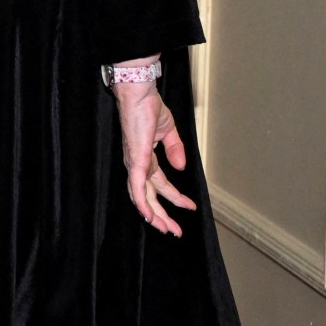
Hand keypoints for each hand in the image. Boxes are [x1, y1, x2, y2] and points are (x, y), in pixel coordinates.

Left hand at [114, 70, 194, 236]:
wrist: (140, 93)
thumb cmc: (148, 107)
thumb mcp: (168, 131)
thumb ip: (174, 150)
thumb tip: (181, 168)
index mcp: (145, 159)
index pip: (160, 185)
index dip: (175, 198)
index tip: (190, 208)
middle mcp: (137, 164)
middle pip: (149, 197)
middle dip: (162, 215)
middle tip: (175, 231)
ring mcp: (135, 163)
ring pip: (142, 197)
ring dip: (154, 214)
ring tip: (166, 229)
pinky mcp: (136, 160)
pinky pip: (138, 186)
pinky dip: (142, 202)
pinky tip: (148, 216)